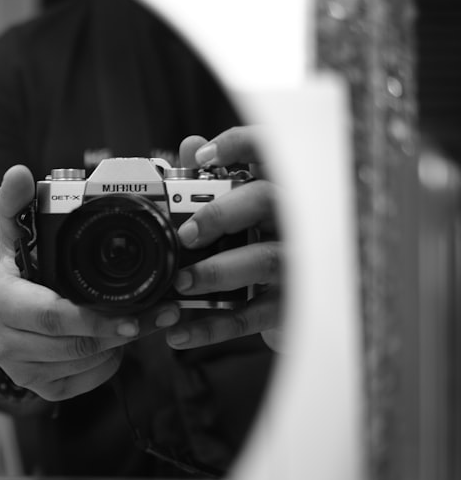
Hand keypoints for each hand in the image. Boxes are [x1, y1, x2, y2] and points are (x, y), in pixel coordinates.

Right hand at [0, 165, 181, 401]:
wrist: (2, 323)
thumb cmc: (19, 276)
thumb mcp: (14, 239)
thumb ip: (16, 206)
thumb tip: (17, 172)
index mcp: (1, 302)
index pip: (53, 316)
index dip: (94, 320)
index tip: (133, 317)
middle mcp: (4, 342)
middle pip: (75, 344)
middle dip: (122, 331)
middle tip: (160, 316)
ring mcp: (20, 371)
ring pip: (83, 364)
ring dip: (119, 347)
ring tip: (145, 324)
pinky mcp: (38, 389)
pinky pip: (83, 383)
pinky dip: (106, 366)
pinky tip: (114, 347)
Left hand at [168, 126, 282, 350]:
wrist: (301, 307)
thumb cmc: (268, 244)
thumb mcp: (248, 212)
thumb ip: (217, 177)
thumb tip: (190, 145)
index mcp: (282, 190)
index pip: (271, 152)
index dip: (242, 145)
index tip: (204, 156)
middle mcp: (296, 220)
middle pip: (267, 201)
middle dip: (223, 213)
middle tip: (186, 233)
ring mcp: (299, 263)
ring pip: (265, 260)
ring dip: (219, 271)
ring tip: (181, 283)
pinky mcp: (290, 306)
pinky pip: (251, 316)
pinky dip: (212, 327)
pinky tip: (179, 334)